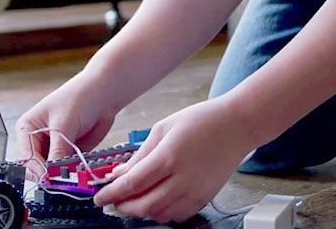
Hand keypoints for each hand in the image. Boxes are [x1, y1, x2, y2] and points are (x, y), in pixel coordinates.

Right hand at [15, 72, 116, 174]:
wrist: (104, 93)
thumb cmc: (80, 98)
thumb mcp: (65, 124)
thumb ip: (57, 150)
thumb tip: (51, 176)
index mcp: (27, 128)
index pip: (27, 157)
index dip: (38, 170)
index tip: (50, 179)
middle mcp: (37, 140)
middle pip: (38, 167)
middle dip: (50, 175)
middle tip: (64, 179)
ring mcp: (53, 147)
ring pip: (53, 171)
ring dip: (64, 175)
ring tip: (75, 174)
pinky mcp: (68, 153)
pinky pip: (68, 170)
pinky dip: (74, 173)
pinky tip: (81, 171)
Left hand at [92, 98, 255, 223]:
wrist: (236, 126)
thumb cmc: (201, 120)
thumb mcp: (163, 128)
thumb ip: (140, 154)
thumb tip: (120, 173)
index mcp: (168, 156)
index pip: (132, 184)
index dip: (112, 194)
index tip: (99, 198)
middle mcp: (182, 178)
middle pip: (144, 205)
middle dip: (124, 206)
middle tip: (114, 200)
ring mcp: (195, 191)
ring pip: (159, 214)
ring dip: (142, 211)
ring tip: (134, 199)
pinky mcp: (204, 198)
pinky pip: (177, 216)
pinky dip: (162, 213)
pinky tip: (157, 201)